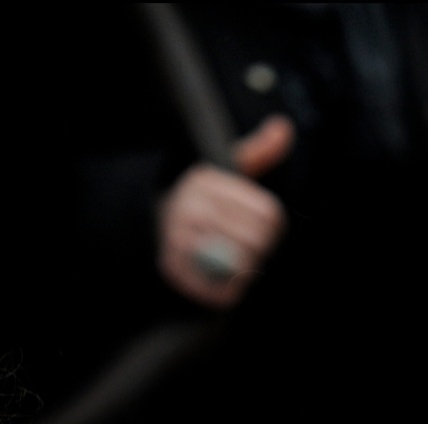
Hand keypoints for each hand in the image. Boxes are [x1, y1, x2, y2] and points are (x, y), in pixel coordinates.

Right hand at [156, 114, 293, 307]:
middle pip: (254, 238)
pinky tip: (226, 284)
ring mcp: (177, 237)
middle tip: (250, 251)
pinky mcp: (170, 266)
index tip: (262, 231)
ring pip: (238, 262)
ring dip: (244, 270)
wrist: (145, 223)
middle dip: (258, 249)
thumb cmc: (199, 199)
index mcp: (205, 181)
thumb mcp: (224, 168)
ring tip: (236, 264)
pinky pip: (216, 287)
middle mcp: (189, 206)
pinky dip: (227, 292)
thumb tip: (282, 128)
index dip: (273, 227)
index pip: (267, 213)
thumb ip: (256, 153)